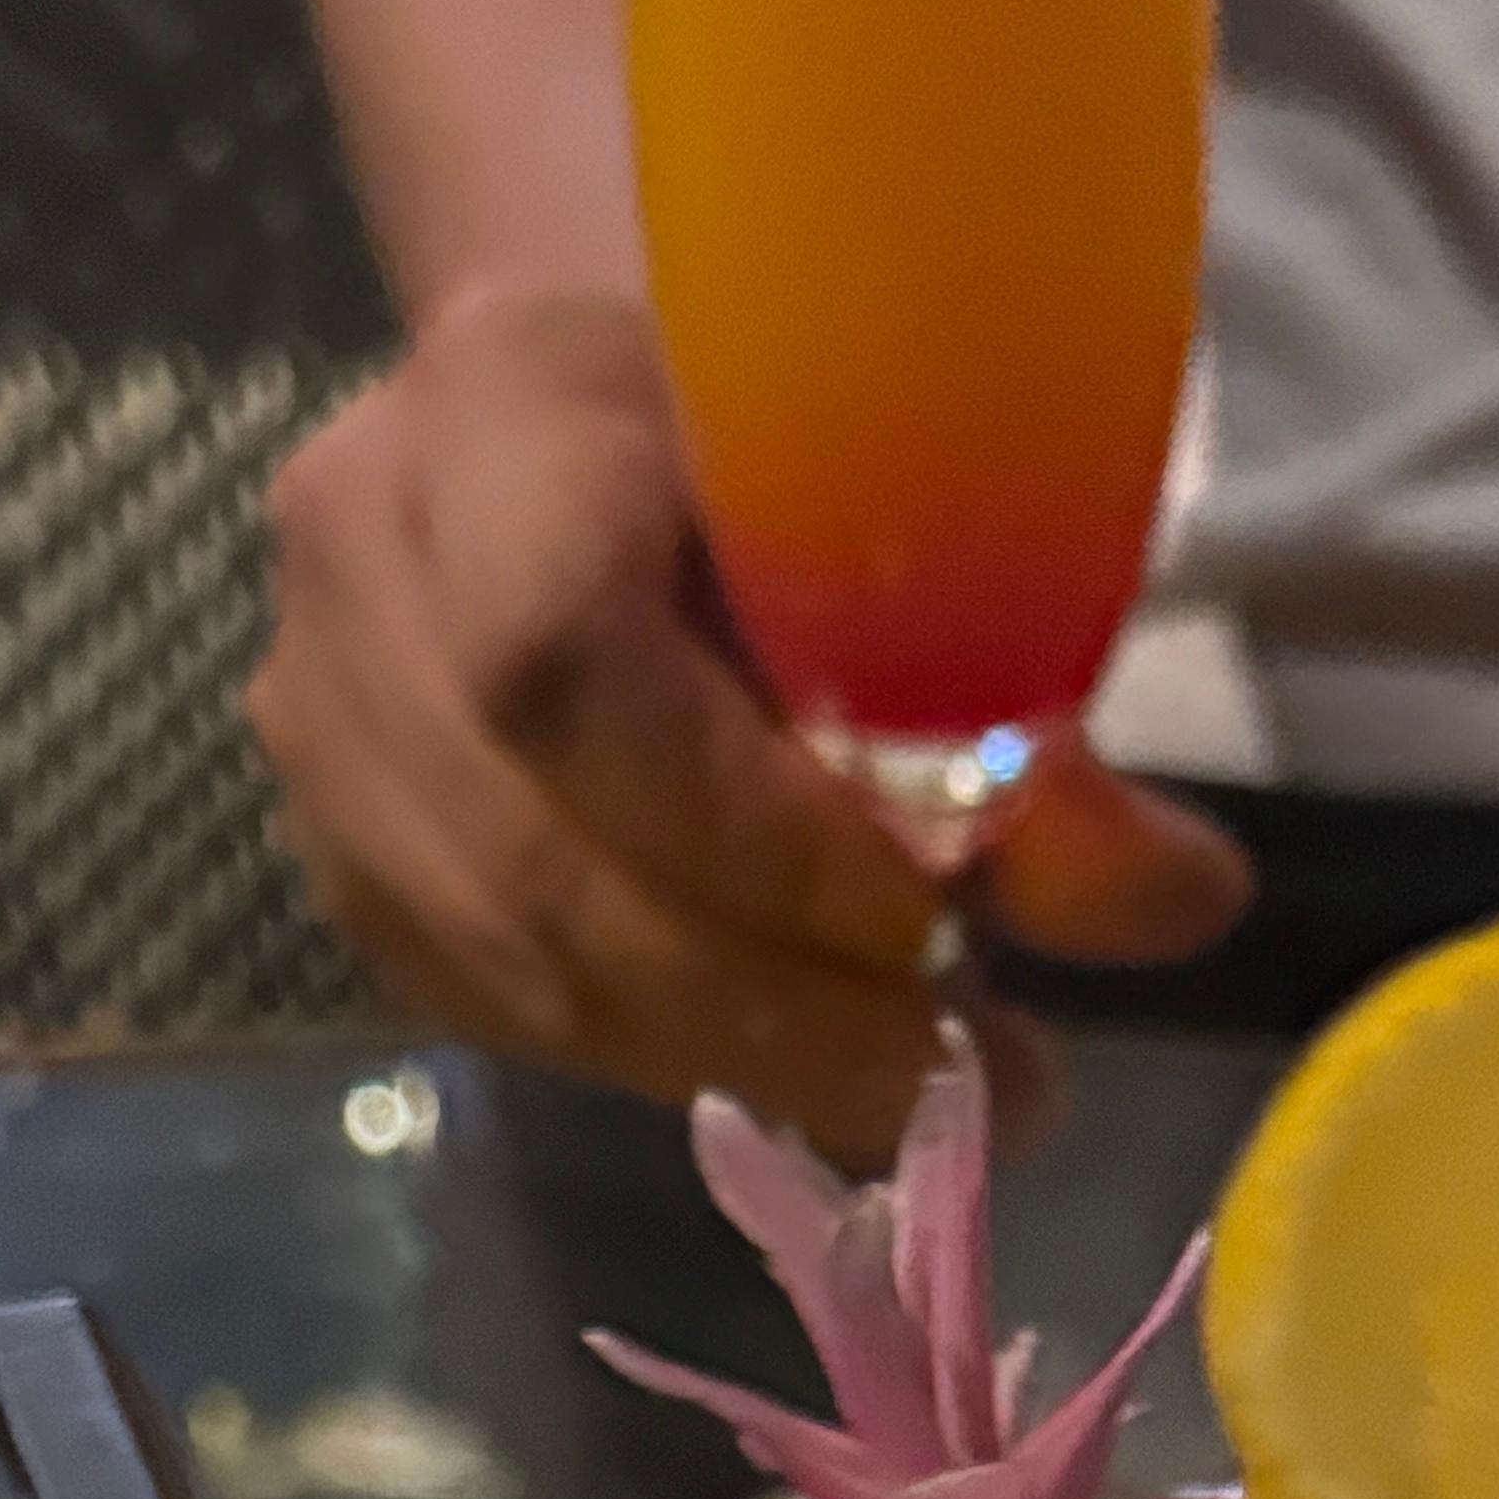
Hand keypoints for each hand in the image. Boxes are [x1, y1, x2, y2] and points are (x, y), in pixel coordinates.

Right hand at [252, 287, 1245, 1156]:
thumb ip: (1029, 714)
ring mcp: (316, 721)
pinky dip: (664, 1055)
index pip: (564, 662)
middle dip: (771, 999)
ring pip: (515, 963)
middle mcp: (358, 560)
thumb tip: (1182, 908)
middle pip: (538, 855)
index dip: (751, 829)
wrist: (594, 405)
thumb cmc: (781, 432)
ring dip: (732, 1056)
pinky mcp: (341, 855)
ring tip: (923, 1093)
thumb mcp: (928, 515)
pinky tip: (796, 1063)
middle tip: (967, 1077)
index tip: (934, 914)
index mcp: (498, 408)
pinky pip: (499, 1006)